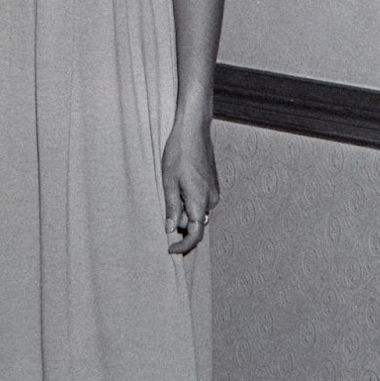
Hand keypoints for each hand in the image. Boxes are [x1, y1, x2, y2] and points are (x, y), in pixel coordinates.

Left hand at [163, 115, 218, 254]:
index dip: (183, 246)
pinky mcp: (213, 186)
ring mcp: (215, 193)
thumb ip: (171, 208)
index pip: (195, 235)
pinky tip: (180, 185)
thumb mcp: (168, 182)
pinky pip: (201, 203)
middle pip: (196, 225)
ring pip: (198, 213)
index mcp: (200, 201)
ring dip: (185, 211)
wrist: (194, 130)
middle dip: (180, 223)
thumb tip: (171, 230)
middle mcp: (211, 200)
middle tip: (165, 208)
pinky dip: (190, 202)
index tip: (170, 250)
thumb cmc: (178, 153)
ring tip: (172, 190)